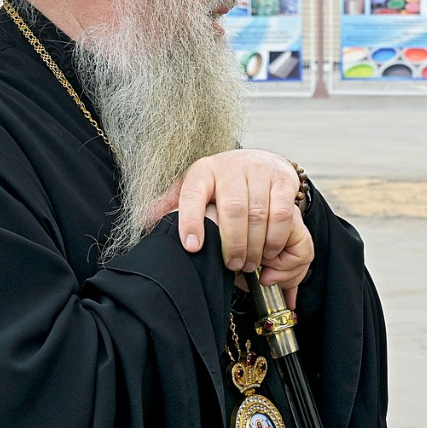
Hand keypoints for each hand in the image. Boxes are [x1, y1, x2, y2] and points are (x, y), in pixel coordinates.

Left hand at [154, 150, 314, 297]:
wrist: (260, 161)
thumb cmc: (222, 184)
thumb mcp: (195, 189)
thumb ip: (172, 204)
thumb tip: (144, 219)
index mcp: (203, 170)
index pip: (192, 193)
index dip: (191, 221)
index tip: (192, 247)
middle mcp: (231, 166)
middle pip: (232, 208)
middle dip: (232, 244)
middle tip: (232, 266)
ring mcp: (259, 171)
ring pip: (259, 213)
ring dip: (255, 246)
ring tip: (249, 264)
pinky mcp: (283, 179)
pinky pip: (283, 212)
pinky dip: (275, 237)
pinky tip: (268, 251)